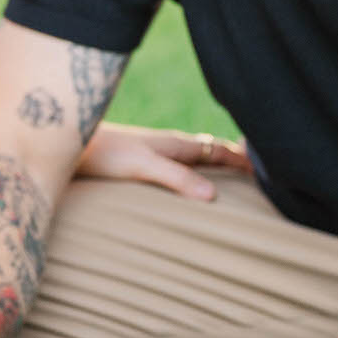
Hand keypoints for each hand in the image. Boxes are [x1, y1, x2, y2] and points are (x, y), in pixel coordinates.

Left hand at [77, 122, 249, 199]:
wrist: (66, 141)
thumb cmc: (103, 153)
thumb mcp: (143, 167)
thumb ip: (177, 179)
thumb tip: (214, 196)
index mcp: (176, 145)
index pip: (220, 150)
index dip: (243, 159)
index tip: (271, 169)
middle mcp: (167, 146)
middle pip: (210, 153)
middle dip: (234, 161)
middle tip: (260, 175)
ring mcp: (153, 153)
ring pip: (193, 159)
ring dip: (213, 167)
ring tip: (229, 182)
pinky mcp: (138, 162)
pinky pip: (176, 167)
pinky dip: (191, 174)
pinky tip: (184, 185)